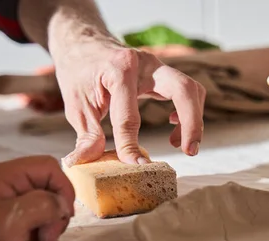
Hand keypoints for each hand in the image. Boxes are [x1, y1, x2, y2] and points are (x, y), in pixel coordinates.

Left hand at [0, 156, 73, 240]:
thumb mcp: (10, 224)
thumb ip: (41, 205)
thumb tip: (63, 206)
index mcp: (3, 177)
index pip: (48, 167)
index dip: (62, 189)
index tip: (62, 217)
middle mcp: (8, 184)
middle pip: (51, 184)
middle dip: (58, 209)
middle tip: (50, 235)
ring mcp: (11, 203)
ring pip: (50, 201)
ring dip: (54, 221)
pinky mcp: (15, 220)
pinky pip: (43, 215)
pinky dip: (47, 229)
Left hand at [53, 37, 205, 166]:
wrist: (84, 45)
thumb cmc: (78, 74)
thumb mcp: (76, 105)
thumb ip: (86, 136)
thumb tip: (81, 162)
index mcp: (118, 70)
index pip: (129, 116)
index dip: (130, 145)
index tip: (137, 165)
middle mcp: (144, 64)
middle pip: (183, 89)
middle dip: (191, 123)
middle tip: (189, 151)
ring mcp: (158, 66)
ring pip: (191, 90)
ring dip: (192, 120)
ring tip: (177, 144)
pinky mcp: (164, 74)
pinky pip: (188, 92)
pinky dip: (187, 111)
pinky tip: (172, 124)